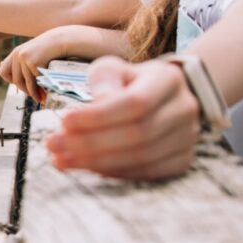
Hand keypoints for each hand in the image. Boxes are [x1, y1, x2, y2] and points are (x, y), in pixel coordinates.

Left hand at [0, 29, 71, 102]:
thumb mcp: (31, 53)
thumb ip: (19, 61)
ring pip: (26, 83)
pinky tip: (46, 91)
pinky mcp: (33, 62)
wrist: (60, 41)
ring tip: (40, 99)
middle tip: (34, 97)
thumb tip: (0, 66)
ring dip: (34, 93)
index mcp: (15, 53)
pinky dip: (41, 88)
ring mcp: (24, 58)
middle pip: (16, 80)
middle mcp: (17, 55)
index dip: (10, 80)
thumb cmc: (47, 49)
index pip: (3, 71)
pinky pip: (35, 81)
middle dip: (25, 91)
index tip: (21, 85)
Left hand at [45, 57, 199, 180]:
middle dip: (90, 143)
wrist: (166, 98)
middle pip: (138, 134)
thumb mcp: (114, 69)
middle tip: (54, 145)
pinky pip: (147, 172)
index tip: (63, 121)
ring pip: (142, 157)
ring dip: (97, 162)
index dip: (98, 116)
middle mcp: (184, 109)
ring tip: (62, 159)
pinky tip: (87, 168)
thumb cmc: (131, 82)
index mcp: (168, 80)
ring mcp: (187, 138)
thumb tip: (98, 101)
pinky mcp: (183, 160)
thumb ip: (104, 78)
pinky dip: (115, 173)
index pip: (135, 103)